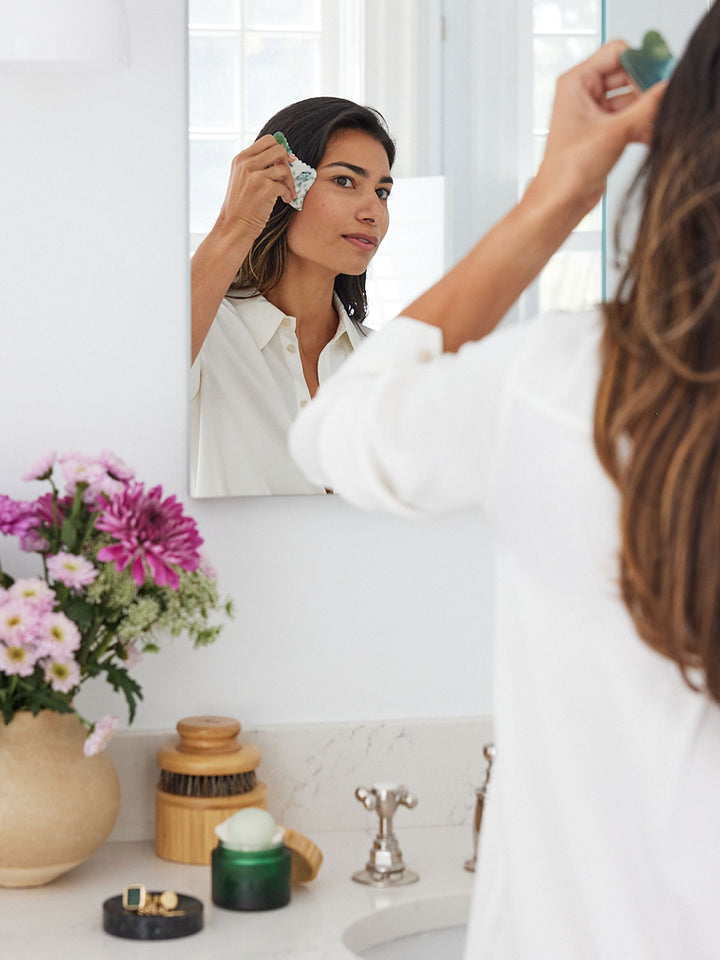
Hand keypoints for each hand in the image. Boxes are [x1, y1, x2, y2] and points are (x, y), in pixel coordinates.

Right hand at [215, 134, 296, 241]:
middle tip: (286, 177)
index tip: (284, 162)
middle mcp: (246, 164)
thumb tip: (282, 156)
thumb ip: (256, 166)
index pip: (267, 140)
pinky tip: (285, 200)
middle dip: (287, 163)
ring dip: (290, 181)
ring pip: (284, 167)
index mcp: (241, 159)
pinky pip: (285, 185)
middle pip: (278, 149)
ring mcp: (255, 176)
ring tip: (287, 192)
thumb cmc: (241, 206)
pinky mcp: (264, 189)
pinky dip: (289, 194)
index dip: (280, 149)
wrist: (234, 226)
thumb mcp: (242, 179)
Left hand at [533, 39, 666, 215]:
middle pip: (628, 75)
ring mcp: (595, 113)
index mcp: (576, 83)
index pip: (617, 53)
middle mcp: (584, 94)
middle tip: (662, 101)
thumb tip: (667, 88)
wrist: (561, 201)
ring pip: (632, 99)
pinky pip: (631, 118)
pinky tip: (652, 136)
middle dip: (647, 89)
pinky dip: (642, 125)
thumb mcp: (614, 132)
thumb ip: (646, 107)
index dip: (640, 62)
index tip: (658, 76)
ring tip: (657, 122)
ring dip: (647, 111)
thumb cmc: (566, 170)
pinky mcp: (604, 131)